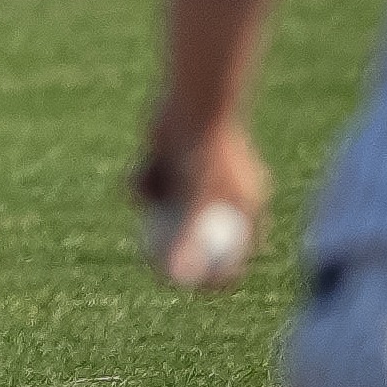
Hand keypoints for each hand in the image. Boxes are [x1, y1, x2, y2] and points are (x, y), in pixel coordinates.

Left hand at [133, 106, 269, 288]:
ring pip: (167, 208)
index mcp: (245, 203)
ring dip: (150, 205)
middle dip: (173, 249)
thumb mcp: (196, 200)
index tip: (191, 287)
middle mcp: (222, 192)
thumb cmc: (204, 150)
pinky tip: (145, 164)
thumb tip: (178, 280)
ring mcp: (196, 175)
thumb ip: (187, 242)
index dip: (216, 273)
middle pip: (196, 233)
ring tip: (150, 188)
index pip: (235, 251)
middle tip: (150, 265)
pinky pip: (151, 186)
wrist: (193, 99)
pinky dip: (141, 182)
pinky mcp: (172, 159)